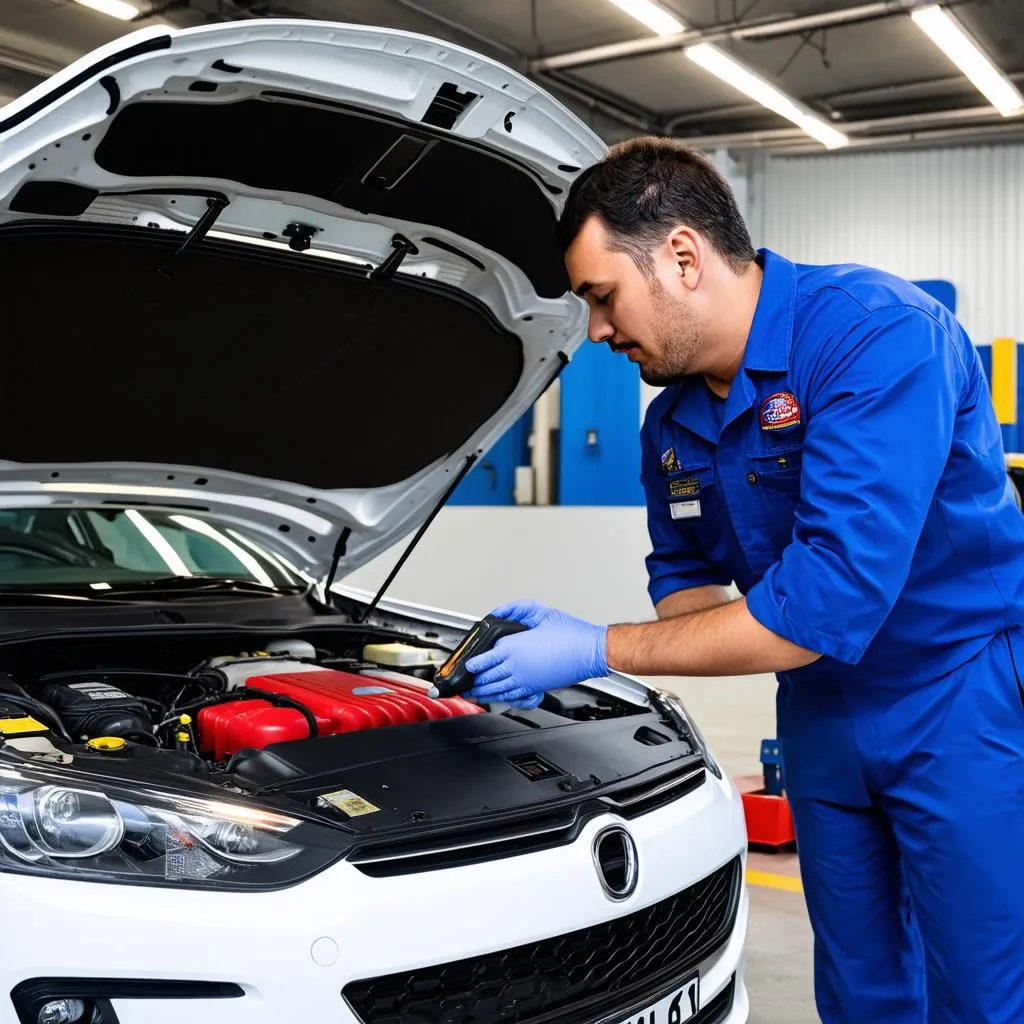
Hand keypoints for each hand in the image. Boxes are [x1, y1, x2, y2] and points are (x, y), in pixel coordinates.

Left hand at [464, 600, 607, 707]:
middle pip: (487, 678)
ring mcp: (526, 680)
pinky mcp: (536, 688)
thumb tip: (499, 613)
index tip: (466, 666)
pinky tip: (497, 698)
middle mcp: (517, 667)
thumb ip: (515, 610)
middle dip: (474, 682)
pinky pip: (513, 696)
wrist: (590, 651)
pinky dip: (501, 698)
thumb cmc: (570, 633)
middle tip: (465, 684)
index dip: (472, 665)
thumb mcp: (540, 612)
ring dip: (484, 693)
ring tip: (474, 694)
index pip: (484, 660)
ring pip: (498, 690)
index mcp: (514, 648)